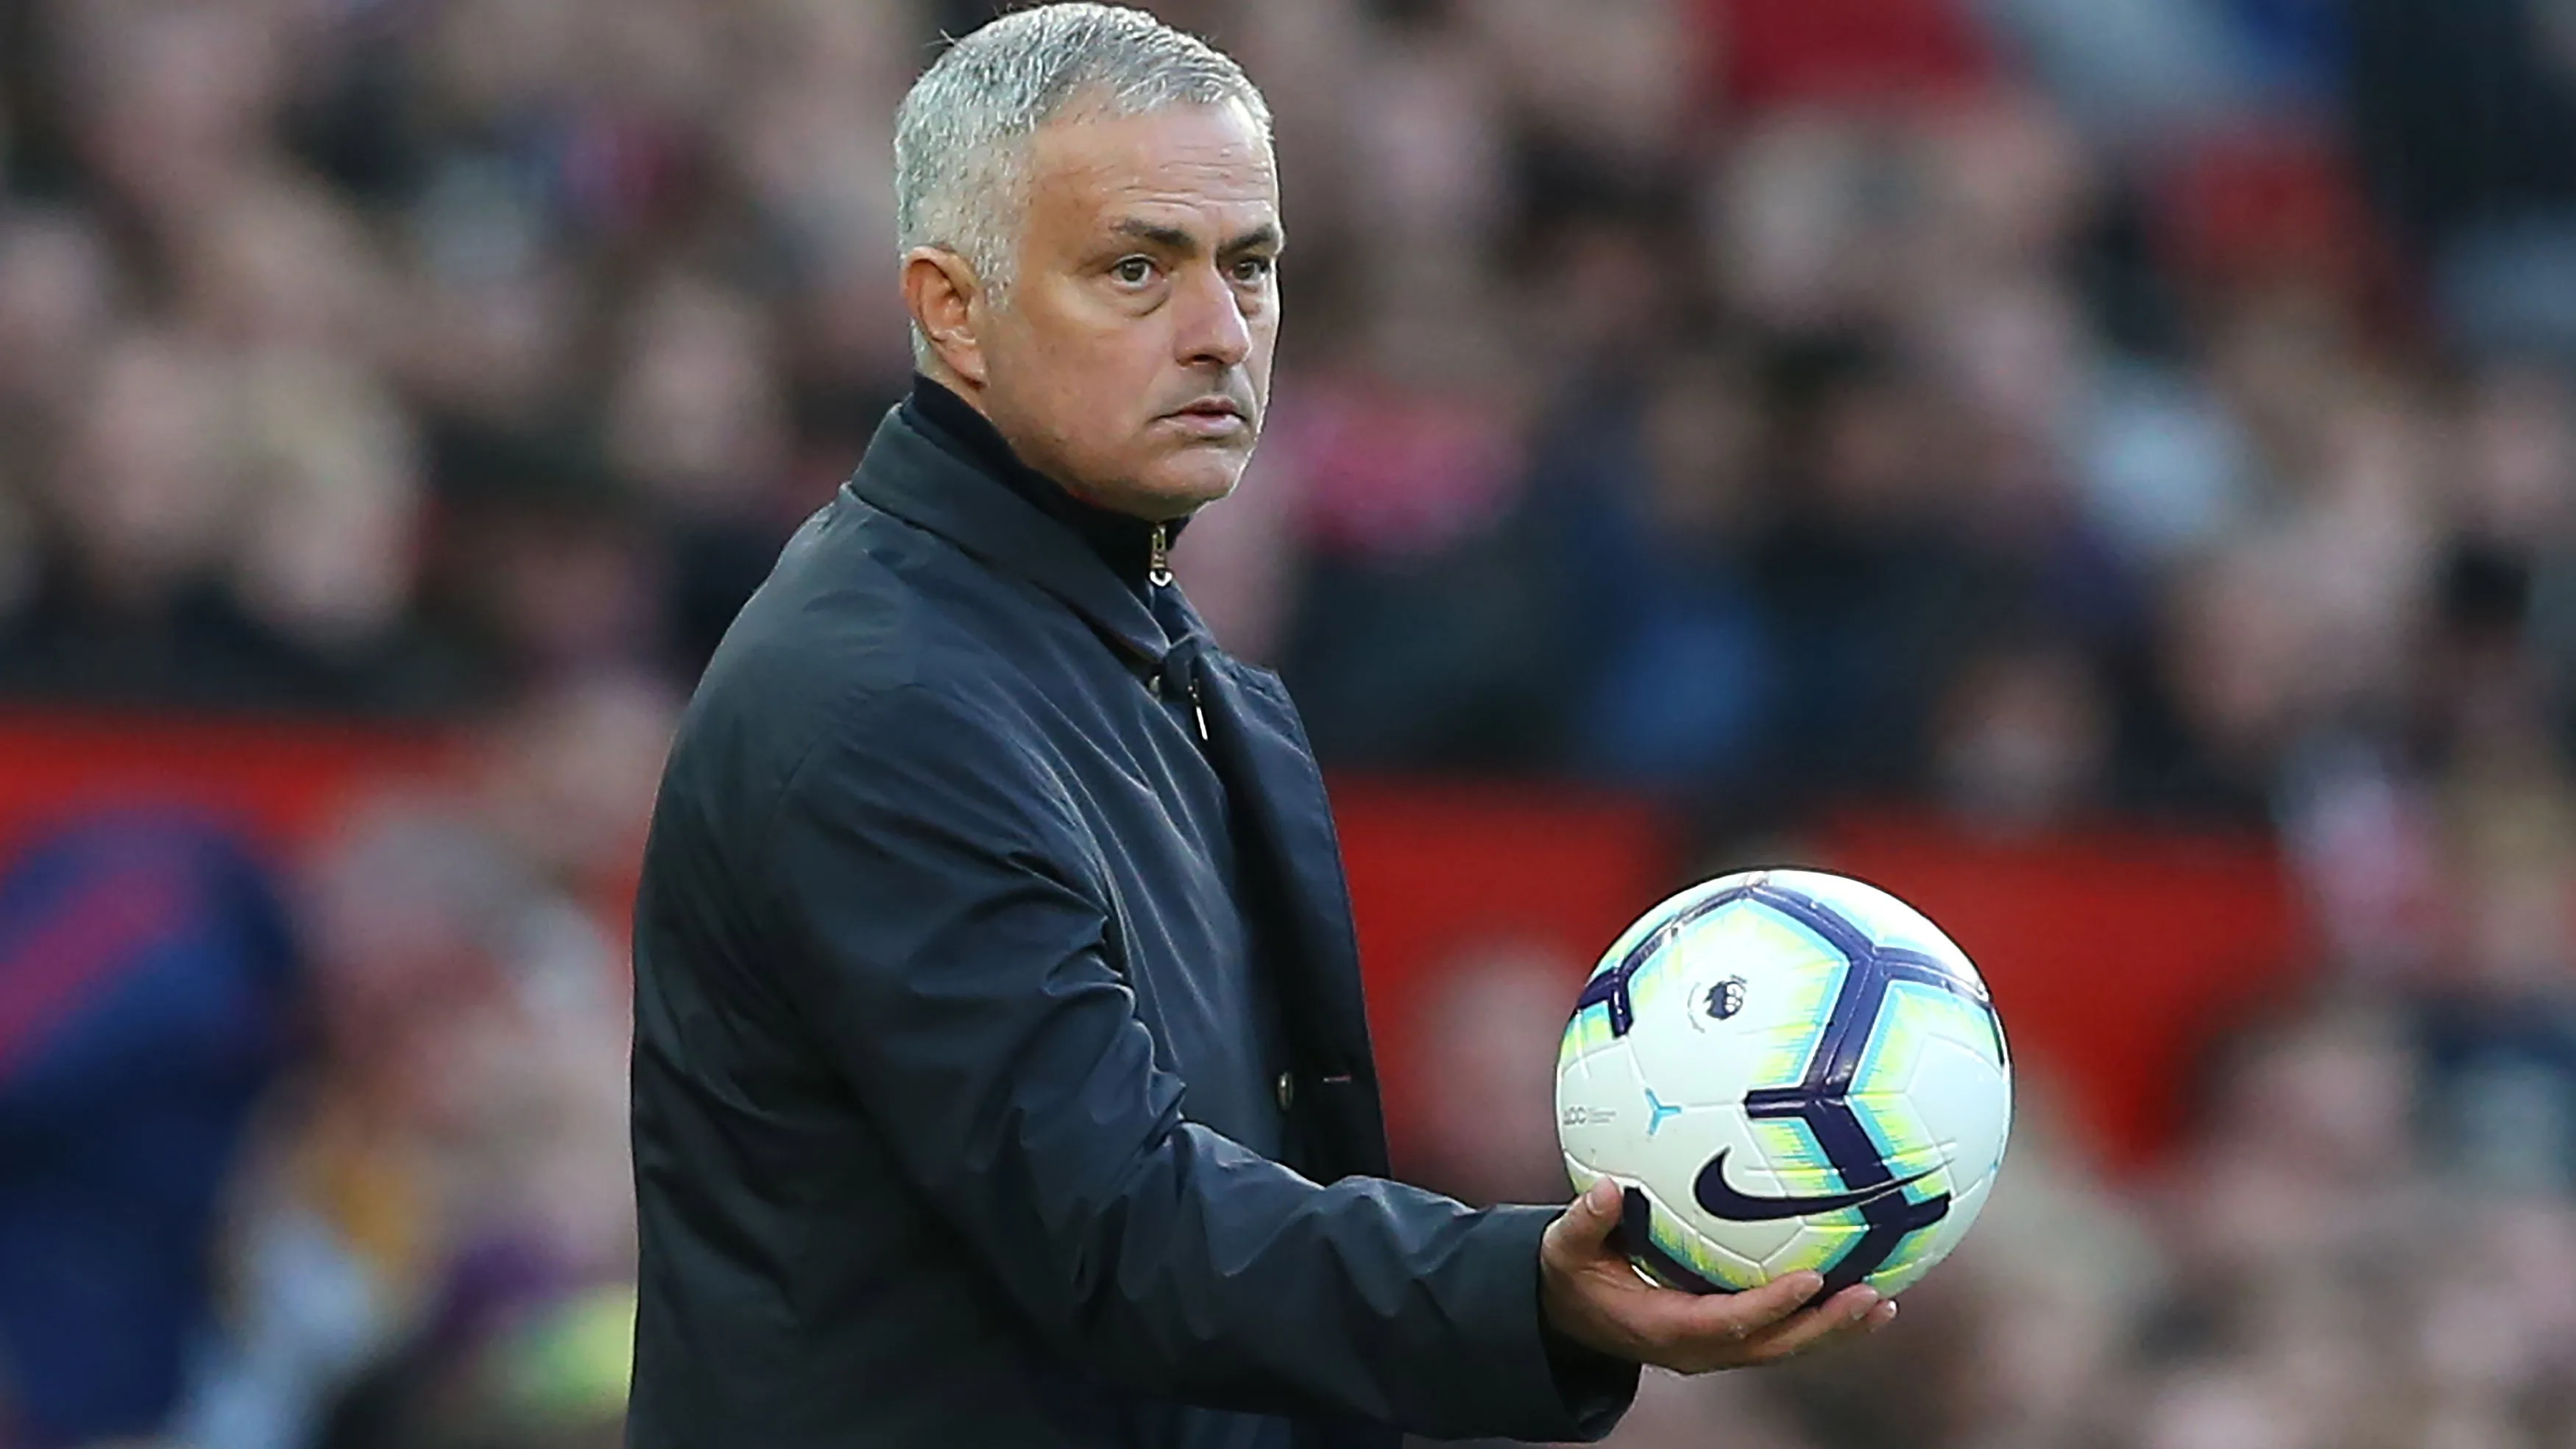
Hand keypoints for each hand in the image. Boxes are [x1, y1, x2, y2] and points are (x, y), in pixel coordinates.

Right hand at [1540, 1176, 1897, 1372]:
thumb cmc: (1571, 1277)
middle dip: (1826, 1327)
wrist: (1568, 1315)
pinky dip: (1820, 1319)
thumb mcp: (1564, 1250)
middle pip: (1776, 1347)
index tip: (1810, 1279)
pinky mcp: (1729, 1338)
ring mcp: (1718, 1348)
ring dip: (1835, 1329)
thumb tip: (1606, 1189)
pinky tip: (1857, 1293)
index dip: (1772, 1307)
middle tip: (1872, 1298)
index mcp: (1667, 1329)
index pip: (1731, 1324)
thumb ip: (1584, 1222)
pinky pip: (1781, 1334)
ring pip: (1787, 1347)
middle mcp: (1701, 1348)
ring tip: (1883, 1303)